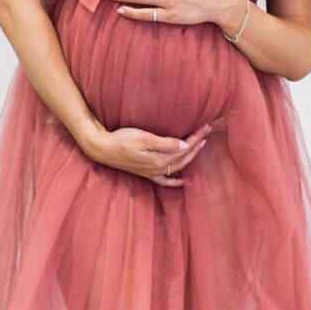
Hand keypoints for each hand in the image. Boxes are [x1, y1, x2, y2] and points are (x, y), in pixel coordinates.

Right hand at [79, 119, 213, 187]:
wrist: (103, 149)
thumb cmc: (122, 139)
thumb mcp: (144, 138)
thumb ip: (166, 143)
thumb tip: (185, 146)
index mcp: (160, 159)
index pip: (184, 148)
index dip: (196, 138)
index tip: (205, 127)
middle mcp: (158, 168)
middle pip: (184, 157)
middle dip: (197, 144)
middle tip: (207, 132)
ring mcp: (152, 172)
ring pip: (178, 167)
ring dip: (191, 157)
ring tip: (201, 146)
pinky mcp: (146, 173)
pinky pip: (165, 181)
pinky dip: (176, 182)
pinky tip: (184, 181)